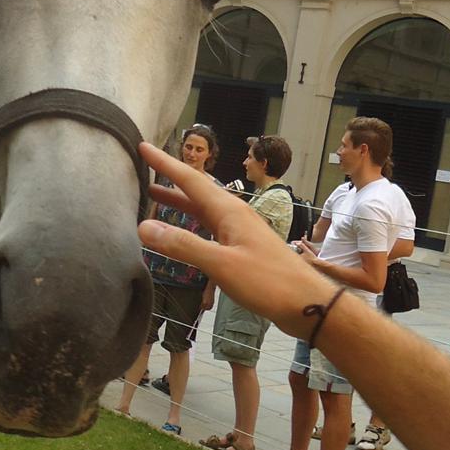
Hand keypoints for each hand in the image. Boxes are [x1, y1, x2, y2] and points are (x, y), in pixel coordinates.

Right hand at [140, 143, 336, 339]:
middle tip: (144, 167)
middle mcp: (234, 215)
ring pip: (202, 208)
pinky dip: (191, 224)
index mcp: (229, 211)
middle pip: (196, 190)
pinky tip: (183, 232)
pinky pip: (210, 227)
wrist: (306, 303)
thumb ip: (183, 245)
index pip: (190, 179)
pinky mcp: (243, 248)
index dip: (164, 163)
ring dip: (179, 200)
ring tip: (153, 194)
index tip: (142, 147)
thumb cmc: (268, 282)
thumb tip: (143, 226)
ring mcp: (240, 231)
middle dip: (170, 177)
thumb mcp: (221, 264)